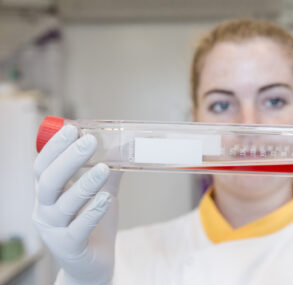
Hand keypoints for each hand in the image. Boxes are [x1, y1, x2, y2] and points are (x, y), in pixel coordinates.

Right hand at [32, 125, 121, 284]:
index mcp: (48, 194)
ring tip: (104, 168)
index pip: (42, 166)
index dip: (55, 147)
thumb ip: (109, 173)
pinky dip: (92, 211)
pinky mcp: (70, 247)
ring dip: (84, 184)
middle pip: (48, 182)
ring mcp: (55, 230)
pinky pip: (78, 227)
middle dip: (68, 159)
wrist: (93, 265)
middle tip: (89, 142)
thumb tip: (124, 147)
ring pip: (63, 204)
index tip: (72, 128)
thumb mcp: (101, 194)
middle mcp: (46, 210)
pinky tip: (106, 198)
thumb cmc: (93, 225)